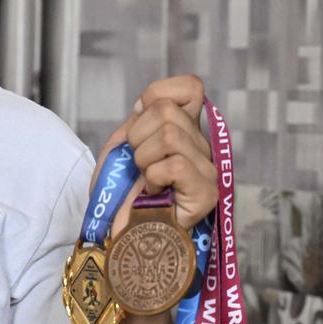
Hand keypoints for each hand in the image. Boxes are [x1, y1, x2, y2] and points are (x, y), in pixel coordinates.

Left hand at [92, 75, 217, 235]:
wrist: (114, 236)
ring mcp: (208, 170)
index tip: (137, 128)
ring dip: (142, 159)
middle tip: (135, 165)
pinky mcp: (207, 194)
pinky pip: (176, 164)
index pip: (190, 86)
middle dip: (136, 136)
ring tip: (145, 181)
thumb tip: (150, 102)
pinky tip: (155, 194)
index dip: (157, 95)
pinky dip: (154, 178)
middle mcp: (201, 147)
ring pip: (170, 134)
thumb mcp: (122, 147)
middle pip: (168, 108)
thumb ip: (140, 120)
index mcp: (184, 131)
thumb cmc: (117, 197)